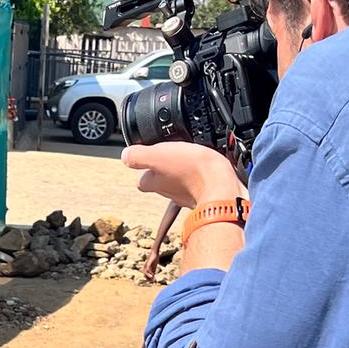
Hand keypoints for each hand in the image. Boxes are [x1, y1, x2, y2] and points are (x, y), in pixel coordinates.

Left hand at [122, 141, 246, 208]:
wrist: (222, 185)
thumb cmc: (191, 171)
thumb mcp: (158, 155)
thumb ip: (138, 155)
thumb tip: (125, 155)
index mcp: (154, 183)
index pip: (142, 180)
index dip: (143, 169)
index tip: (149, 157)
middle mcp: (169, 192)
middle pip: (162, 180)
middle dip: (166, 168)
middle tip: (172, 154)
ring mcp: (188, 193)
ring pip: (181, 181)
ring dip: (184, 170)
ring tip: (190, 156)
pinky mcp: (206, 191)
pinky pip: (200, 180)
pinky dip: (201, 173)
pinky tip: (206, 165)